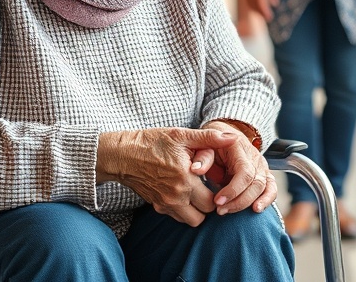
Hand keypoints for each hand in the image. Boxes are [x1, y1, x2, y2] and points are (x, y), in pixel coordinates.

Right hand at [96, 127, 240, 225]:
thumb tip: (232, 137)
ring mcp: (166, 204)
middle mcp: (176, 196)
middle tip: (209, 188)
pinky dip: (183, 210)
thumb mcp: (180, 135)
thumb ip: (209, 138)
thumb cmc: (152, 142)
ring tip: (196, 193)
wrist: (123, 154)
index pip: (214, 200)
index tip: (217, 181)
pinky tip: (183, 194)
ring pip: (192, 221)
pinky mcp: (157, 207)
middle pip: (206, 214)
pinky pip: (177, 218)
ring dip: (197, 210)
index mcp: (185, 178)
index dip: (219, 191)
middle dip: (210, 202)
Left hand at [199, 120, 276, 215]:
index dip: (233, 190)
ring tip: (229, 211)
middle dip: (238, 201)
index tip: (217, 201)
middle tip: (220, 210)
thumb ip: (202, 156)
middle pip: (255, 183)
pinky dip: (267, 200)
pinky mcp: (264, 174)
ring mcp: (261, 165)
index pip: (244, 172)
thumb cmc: (212, 143)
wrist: (224, 135)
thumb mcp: (203, 145)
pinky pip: (272, 188)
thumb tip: (196, 169)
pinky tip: (256, 210)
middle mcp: (254, 156)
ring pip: (264, 187)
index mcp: (239, 147)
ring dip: (248, 203)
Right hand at [238, 0, 279, 20]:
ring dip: (257, 12)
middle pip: (256, 9)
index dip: (266, 14)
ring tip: (262, 14)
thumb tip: (275, 3)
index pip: (262, 8)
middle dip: (262, 14)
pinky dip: (253, 7)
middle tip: (268, 17)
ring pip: (251, 7)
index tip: (270, 18)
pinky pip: (248, 3)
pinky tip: (256, 7)